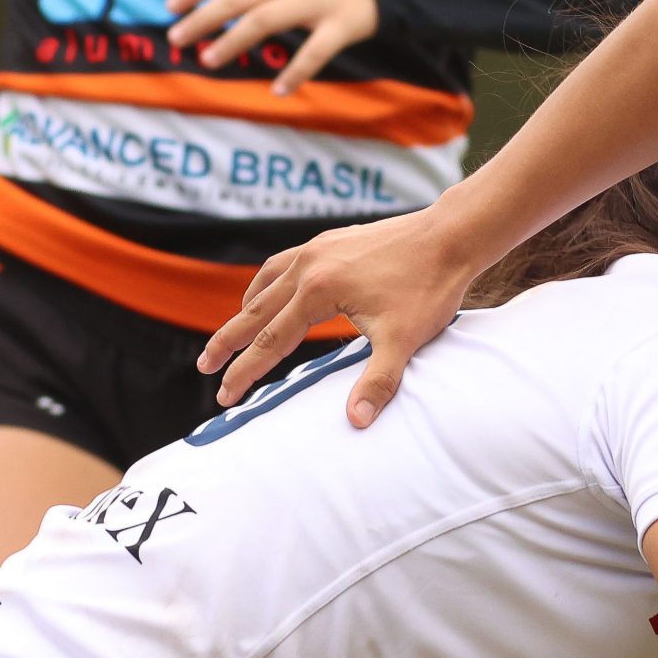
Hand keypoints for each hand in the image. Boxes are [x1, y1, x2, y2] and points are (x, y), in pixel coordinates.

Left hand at [165, 0, 377, 95]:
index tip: (171, 6)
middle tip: (177, 39)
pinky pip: (315, 53)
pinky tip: (278, 89)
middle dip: (204, 18)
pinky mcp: (342, 26)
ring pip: (266, 20)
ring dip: (234, 42)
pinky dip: (295, 72)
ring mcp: (318, 1)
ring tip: (210, 60)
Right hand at [197, 205, 473, 421]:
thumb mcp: (404, 340)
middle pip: (255, 311)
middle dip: (228, 342)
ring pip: (266, 282)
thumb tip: (356, 422)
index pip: (270, 342)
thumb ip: (378, 382)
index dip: (244, 372)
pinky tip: (272, 293)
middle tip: (205, 368)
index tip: (224, 396)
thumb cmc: (429, 288)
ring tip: (231, 334)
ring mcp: (317, 247)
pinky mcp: (331, 239)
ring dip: (245, 310)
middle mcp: (308, 265)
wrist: (451, 236)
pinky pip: (284, 262)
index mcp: (318, 291)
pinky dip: (267, 282)